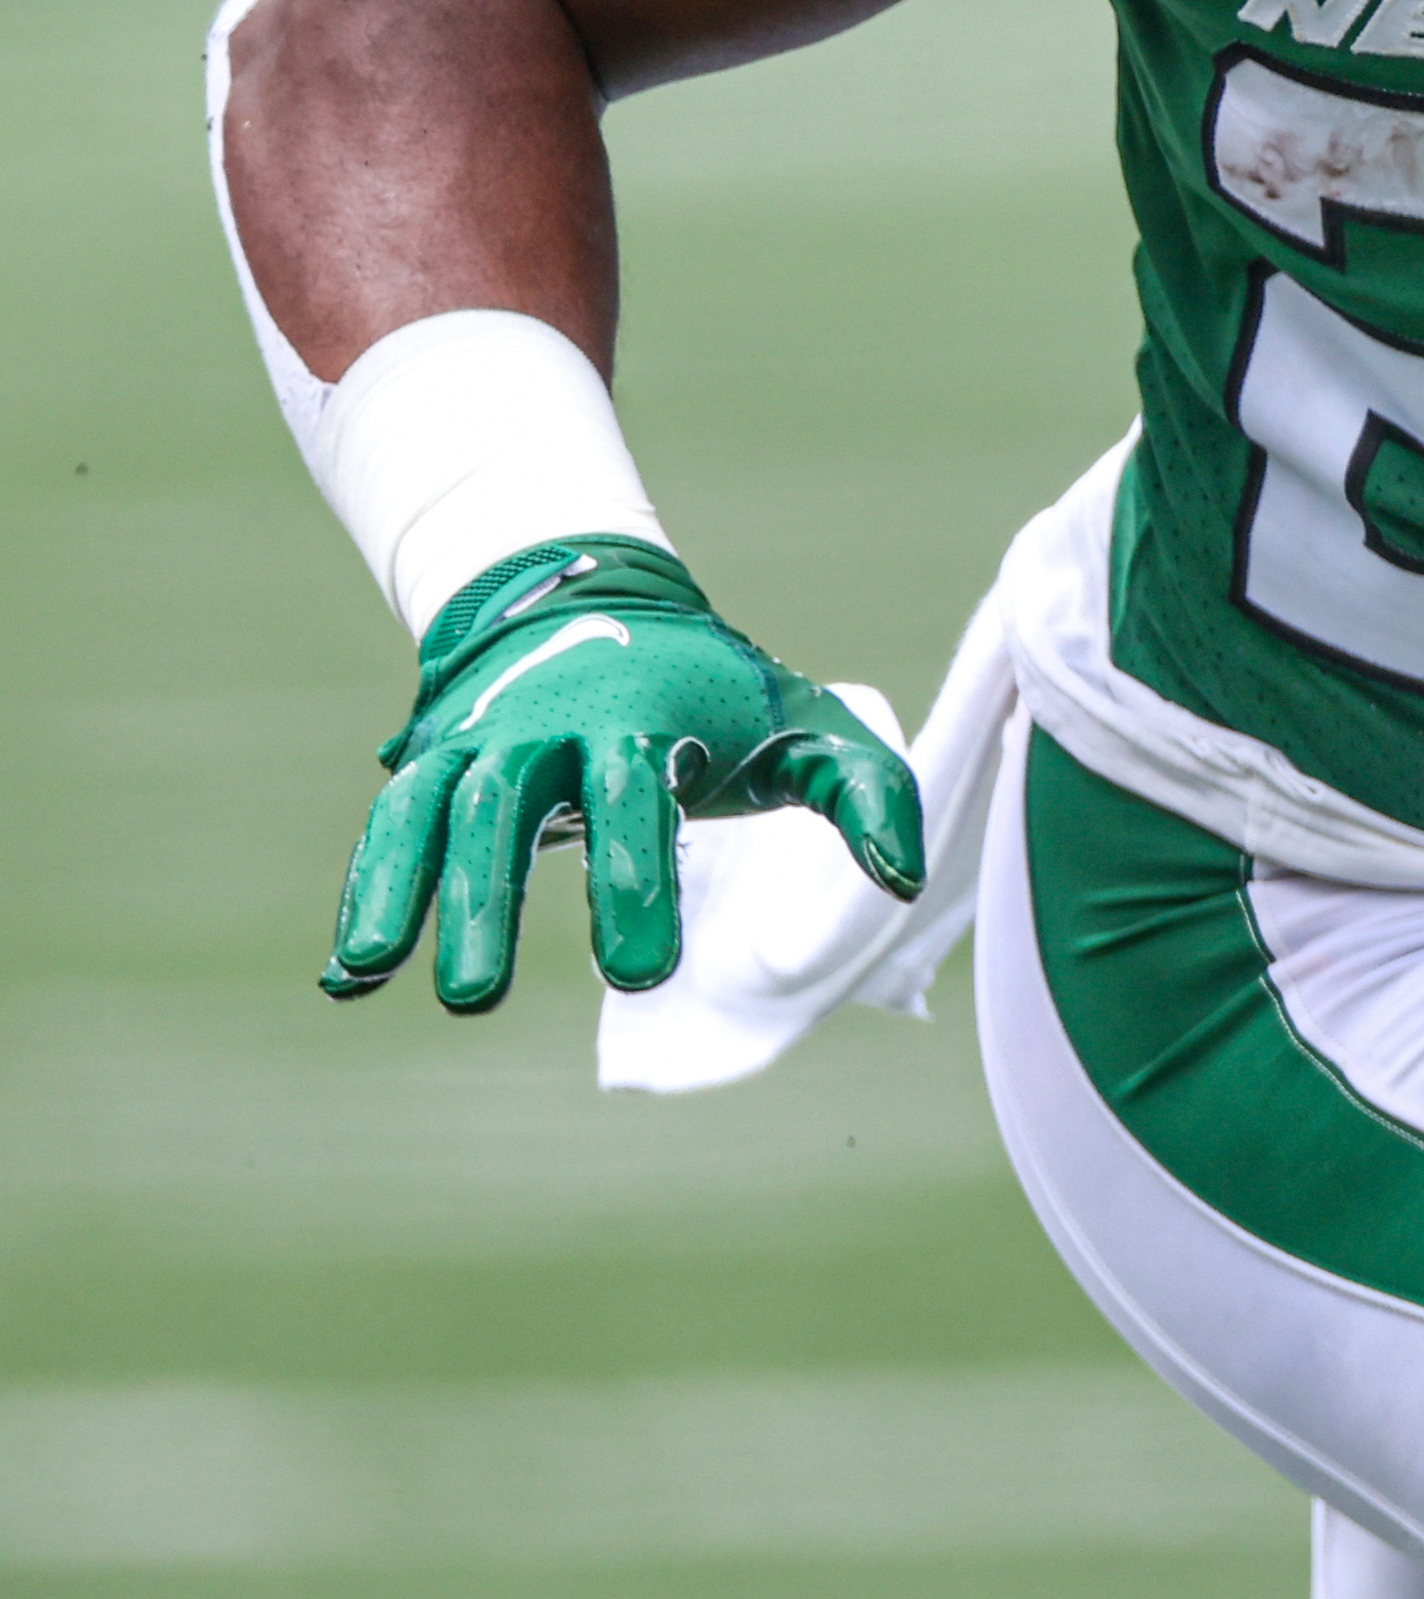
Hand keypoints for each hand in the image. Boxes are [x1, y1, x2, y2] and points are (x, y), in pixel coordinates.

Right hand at [327, 536, 922, 1011]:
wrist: (600, 599)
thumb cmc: (720, 691)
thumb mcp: (805, 721)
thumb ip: (864, 792)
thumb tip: (901, 878)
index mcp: (641, 716)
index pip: (633, 798)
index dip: (633, 882)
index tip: (639, 972)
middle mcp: (546, 725)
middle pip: (507, 807)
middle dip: (487, 901)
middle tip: (478, 999)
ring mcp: (481, 742)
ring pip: (431, 813)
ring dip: (402, 890)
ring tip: (374, 971)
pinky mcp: (434, 762)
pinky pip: (392, 825)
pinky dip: (367, 891)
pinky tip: (347, 978)